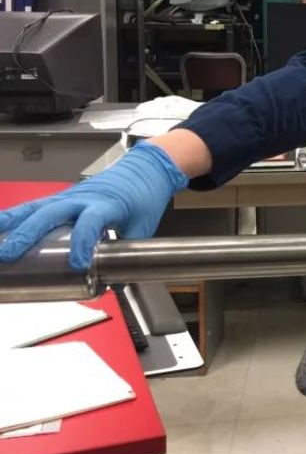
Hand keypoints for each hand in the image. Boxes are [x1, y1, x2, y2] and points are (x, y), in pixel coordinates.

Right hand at [0, 141, 188, 269]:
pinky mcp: (60, 197)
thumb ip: (128, 254)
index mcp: (107, 204)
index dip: (83, 243)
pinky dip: (12, 217)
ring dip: (10, 223)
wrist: (144, 169)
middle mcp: (82, 198)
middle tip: (8, 254)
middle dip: (28, 234)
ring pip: (34, 208)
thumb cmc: (143, 196)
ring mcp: (68, 196)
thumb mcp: (143, 226)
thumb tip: (116, 284)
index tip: (78, 264)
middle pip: (51, 214)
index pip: (91, 223)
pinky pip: (33, 207)